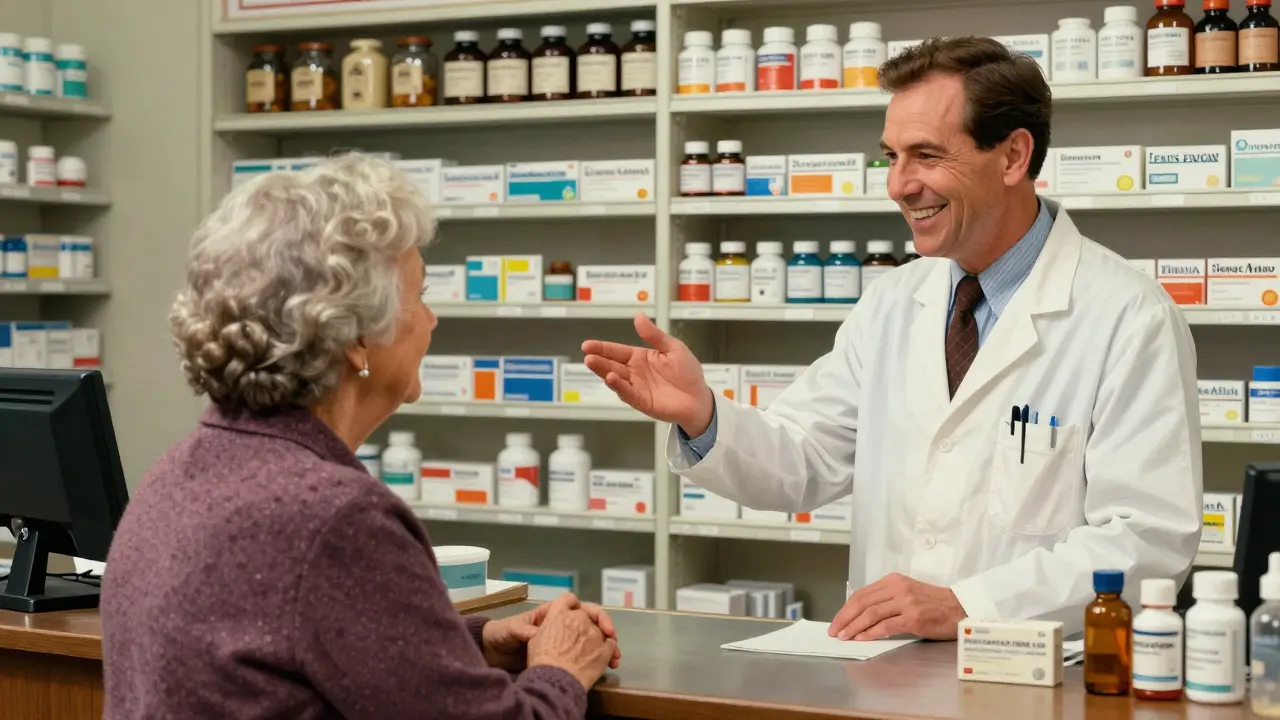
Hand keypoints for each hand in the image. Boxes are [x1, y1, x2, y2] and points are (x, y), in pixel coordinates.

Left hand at [483, 594, 621, 672]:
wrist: (491, 651)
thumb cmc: (501, 634)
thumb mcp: (511, 630)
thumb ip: (524, 630)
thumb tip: (537, 633)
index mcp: (550, 614)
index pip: (576, 605)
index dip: (591, 611)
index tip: (602, 625)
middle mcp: (559, 624)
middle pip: (589, 622)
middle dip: (605, 630)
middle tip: (615, 644)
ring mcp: (561, 640)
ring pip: (589, 639)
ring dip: (604, 647)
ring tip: (614, 659)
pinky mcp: (559, 655)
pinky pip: (580, 655)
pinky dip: (594, 660)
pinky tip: (602, 667)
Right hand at [527, 599, 617, 690]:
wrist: (557, 680)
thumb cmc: (542, 661)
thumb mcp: (536, 639)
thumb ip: (548, 629)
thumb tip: (554, 630)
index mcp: (559, 613)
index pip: (568, 599)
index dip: (572, 605)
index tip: (574, 615)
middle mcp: (579, 618)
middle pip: (588, 615)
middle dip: (588, 625)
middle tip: (588, 639)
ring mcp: (594, 632)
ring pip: (602, 630)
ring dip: (601, 639)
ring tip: (599, 655)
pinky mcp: (606, 647)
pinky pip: (611, 644)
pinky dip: (611, 650)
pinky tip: (608, 661)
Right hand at [582, 313, 715, 435]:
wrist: (699, 397)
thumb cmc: (687, 372)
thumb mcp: (673, 348)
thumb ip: (654, 335)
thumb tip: (638, 316)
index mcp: (640, 357)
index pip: (617, 351)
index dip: (602, 348)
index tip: (587, 345)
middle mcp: (635, 372)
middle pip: (612, 365)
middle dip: (598, 360)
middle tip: (587, 355)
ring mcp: (637, 388)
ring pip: (616, 379)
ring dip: (604, 372)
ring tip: (593, 363)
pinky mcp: (642, 402)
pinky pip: (628, 393)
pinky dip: (619, 387)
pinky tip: (611, 379)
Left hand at [828, 573, 966, 640]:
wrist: (960, 609)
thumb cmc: (934, 604)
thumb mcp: (907, 593)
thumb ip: (886, 599)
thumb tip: (860, 615)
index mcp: (893, 581)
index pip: (862, 594)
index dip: (845, 609)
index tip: (836, 621)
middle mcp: (898, 588)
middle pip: (862, 602)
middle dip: (844, 618)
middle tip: (834, 631)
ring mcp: (906, 602)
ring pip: (871, 613)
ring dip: (854, 627)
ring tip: (844, 637)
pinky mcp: (913, 618)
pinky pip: (886, 626)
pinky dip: (870, 633)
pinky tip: (862, 638)